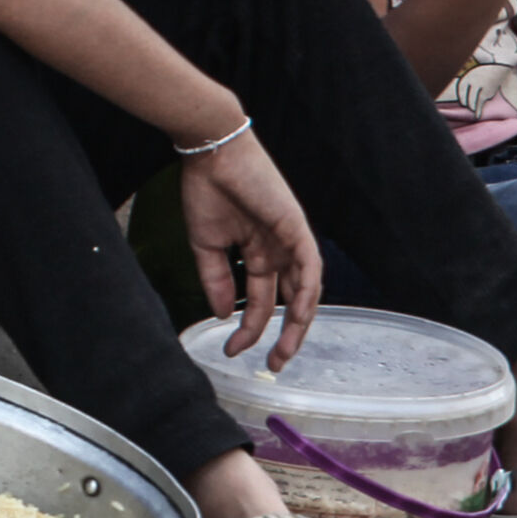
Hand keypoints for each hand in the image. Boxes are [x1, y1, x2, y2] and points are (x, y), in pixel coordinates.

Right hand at [179, 128, 323, 367]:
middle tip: (274, 363)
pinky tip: (299, 314)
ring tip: (285, 350)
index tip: (233, 350)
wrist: (211, 154)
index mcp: (257, 253)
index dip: (248, 328)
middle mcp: (278, 251)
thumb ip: (217, 280)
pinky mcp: (296, 228)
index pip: (260, 299)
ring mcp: (290, 240)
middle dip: (284, 334)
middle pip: (289, 300)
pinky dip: (307, 291)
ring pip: (304, 290)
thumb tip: (224, 315)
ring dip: (299, 322)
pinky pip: (310, 267)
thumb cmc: (206, 191)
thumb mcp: (206, 245)